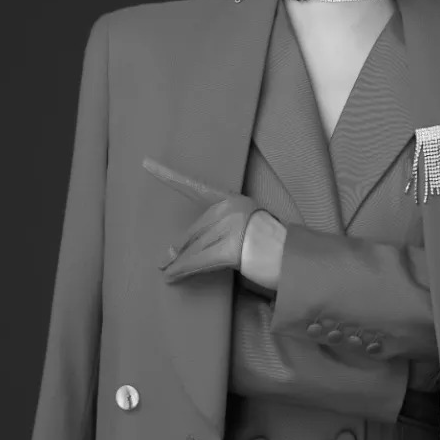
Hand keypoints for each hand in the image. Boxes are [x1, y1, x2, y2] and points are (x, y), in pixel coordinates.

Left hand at [143, 157, 285, 290]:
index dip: (169, 176)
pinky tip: (171, 277)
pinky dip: (182, 271)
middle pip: (195, 231)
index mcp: (233, 200)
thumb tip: (172, 252)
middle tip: (165, 263)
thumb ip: (213, 236)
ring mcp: (231, 227)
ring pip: (194, 248)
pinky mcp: (230, 248)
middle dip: (182, 249)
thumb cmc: (271, 249)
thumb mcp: (243, 233)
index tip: (145, 163)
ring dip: (179, 263)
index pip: (196, 187)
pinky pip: (198, 261)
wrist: (294, 261)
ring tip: (167, 273)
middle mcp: (231, 208)